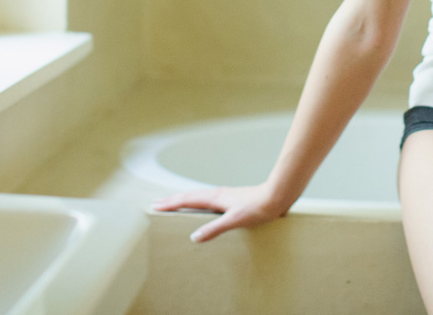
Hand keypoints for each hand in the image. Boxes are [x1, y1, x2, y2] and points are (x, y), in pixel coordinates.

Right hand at [150, 182, 291, 242]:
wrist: (277, 196)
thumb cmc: (258, 208)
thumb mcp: (235, 220)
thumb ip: (215, 229)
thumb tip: (194, 237)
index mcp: (215, 198)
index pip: (187, 200)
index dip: (171, 203)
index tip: (155, 205)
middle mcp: (218, 194)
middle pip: (190, 196)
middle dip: (173, 200)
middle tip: (157, 202)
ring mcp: (225, 196)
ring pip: (198, 196)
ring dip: (184, 199)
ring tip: (175, 203)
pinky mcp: (232, 199)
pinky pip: (208, 200)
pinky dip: (197, 202)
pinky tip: (202, 208)